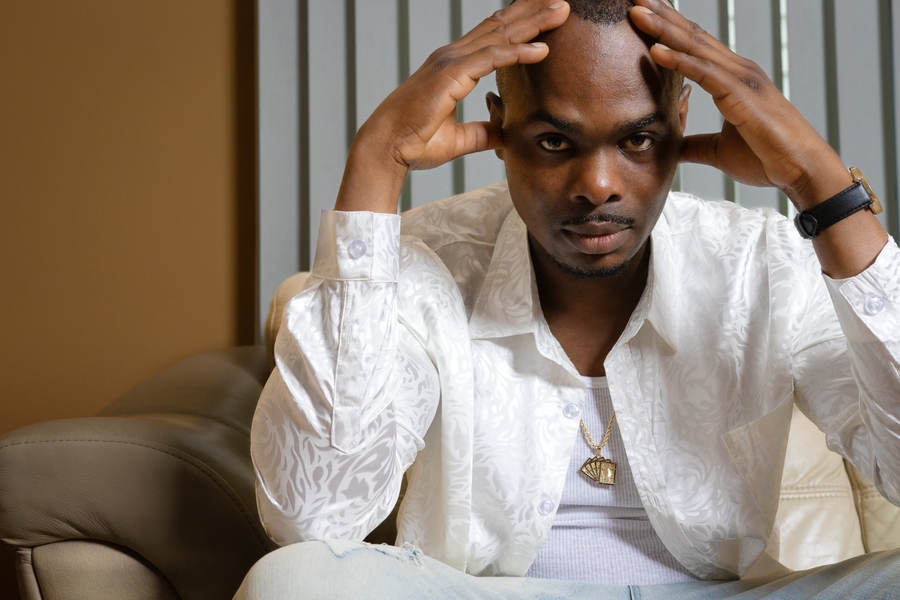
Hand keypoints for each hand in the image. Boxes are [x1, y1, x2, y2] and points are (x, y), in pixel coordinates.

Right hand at [336, 0, 570, 212]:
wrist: (388, 148)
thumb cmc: (414, 143)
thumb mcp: (458, 139)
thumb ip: (483, 133)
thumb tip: (505, 136)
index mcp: (452, 66)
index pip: (493, 36)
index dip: (521, 23)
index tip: (547, 15)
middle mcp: (452, 57)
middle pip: (500, 26)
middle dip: (532, 12)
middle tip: (562, 1)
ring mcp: (451, 62)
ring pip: (500, 35)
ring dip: (533, 22)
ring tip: (562, 12)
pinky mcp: (452, 75)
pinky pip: (492, 58)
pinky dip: (518, 52)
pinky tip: (542, 49)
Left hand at [629, 0, 849, 210]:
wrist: (802, 170)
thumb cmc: (767, 159)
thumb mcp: (718, 151)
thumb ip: (695, 144)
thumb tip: (673, 146)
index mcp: (732, 79)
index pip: (694, 45)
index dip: (668, 27)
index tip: (643, 12)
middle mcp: (737, 71)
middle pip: (692, 36)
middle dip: (662, 16)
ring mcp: (741, 79)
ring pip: (695, 47)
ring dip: (663, 29)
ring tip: (636, 11)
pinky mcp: (741, 95)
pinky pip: (705, 74)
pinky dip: (679, 61)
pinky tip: (655, 50)